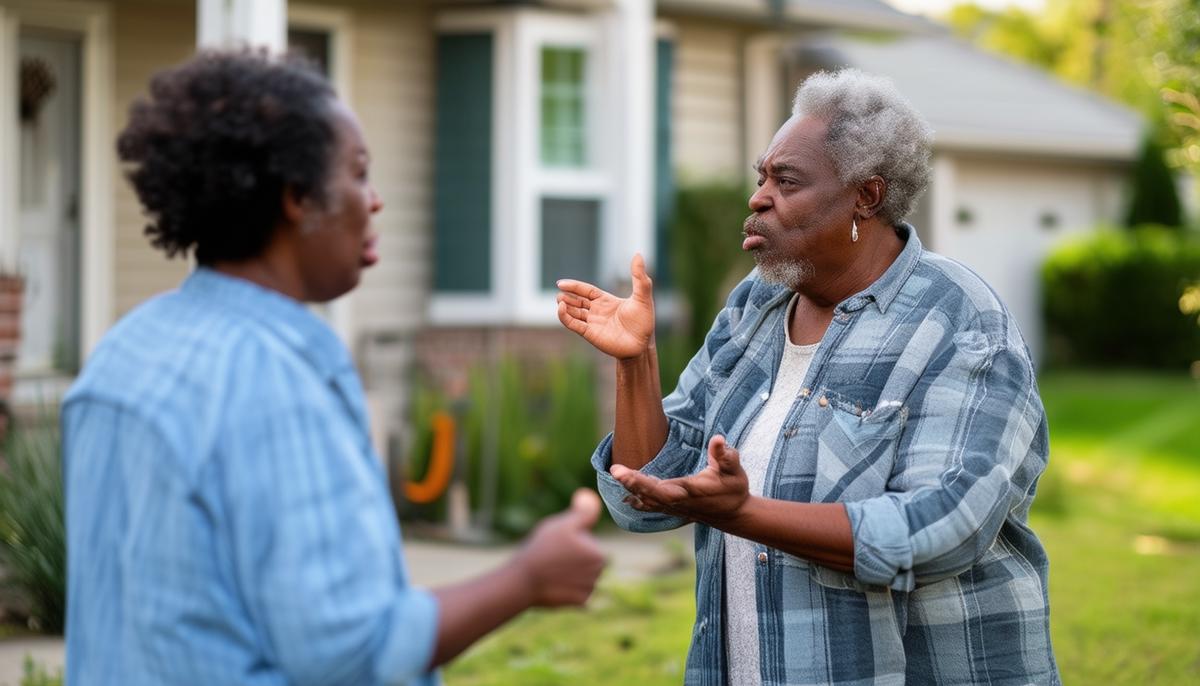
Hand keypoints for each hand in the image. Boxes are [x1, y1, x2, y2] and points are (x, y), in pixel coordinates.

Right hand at [515, 489, 606, 606]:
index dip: (570, 540)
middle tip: (551, 557)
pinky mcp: (579, 604)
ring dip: (568, 573)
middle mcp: (598, 574)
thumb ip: (583, 512)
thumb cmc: (542, 550)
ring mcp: (588, 590)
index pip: (586, 542)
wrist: (523, 582)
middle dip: (571, 558)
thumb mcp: (562, 525)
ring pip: (579, 575)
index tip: (556, 545)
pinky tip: (552, 584)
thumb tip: (592, 497)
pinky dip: (564, 588)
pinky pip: (574, 591)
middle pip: (585, 559)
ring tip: (549, 570)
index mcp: (598, 554)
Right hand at [556, 254, 655, 359]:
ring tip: (559, 300)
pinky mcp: (590, 334)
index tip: (561, 283)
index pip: (586, 291)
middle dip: (567, 297)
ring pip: (573, 313)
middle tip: (559, 292)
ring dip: (565, 306)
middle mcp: (597, 312)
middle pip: (577, 301)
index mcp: (606, 301)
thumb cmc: (644, 321)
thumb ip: (639, 277)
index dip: (574, 286)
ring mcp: (593, 323)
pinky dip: (565, 317)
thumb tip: (638, 255)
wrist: (643, 344)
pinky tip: (561, 308)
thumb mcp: (642, 296)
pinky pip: (574, 324)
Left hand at [610, 435, 748, 527]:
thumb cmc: (734, 489)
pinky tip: (626, 496)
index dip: (641, 482)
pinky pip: (651, 505)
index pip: (660, 488)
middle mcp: (678, 501)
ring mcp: (674, 507)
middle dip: (631, 483)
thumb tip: (718, 439)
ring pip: (647, 500)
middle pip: (649, 495)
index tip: (624, 472)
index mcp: (689, 491)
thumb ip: (726, 456)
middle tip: (615, 470)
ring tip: (617, 474)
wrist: (736, 514)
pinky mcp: (673, 509)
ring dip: (632, 489)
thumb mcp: (734, 470)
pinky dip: (638, 500)